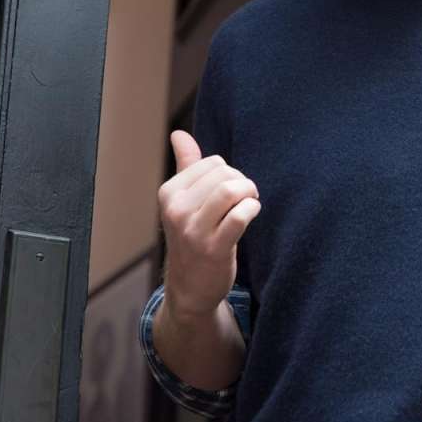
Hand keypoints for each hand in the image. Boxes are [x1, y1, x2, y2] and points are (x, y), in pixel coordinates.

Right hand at [158, 130, 260, 322]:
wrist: (190, 287)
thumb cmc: (193, 237)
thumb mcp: (184, 201)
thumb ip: (186, 165)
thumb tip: (178, 134)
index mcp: (169, 193)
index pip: (213, 163)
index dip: (229, 173)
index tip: (230, 191)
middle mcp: (176, 210)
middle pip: (225, 174)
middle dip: (243, 182)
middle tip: (244, 198)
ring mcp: (193, 230)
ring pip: (231, 191)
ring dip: (249, 194)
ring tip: (249, 203)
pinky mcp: (213, 248)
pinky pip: (240, 215)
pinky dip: (252, 209)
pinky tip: (250, 215)